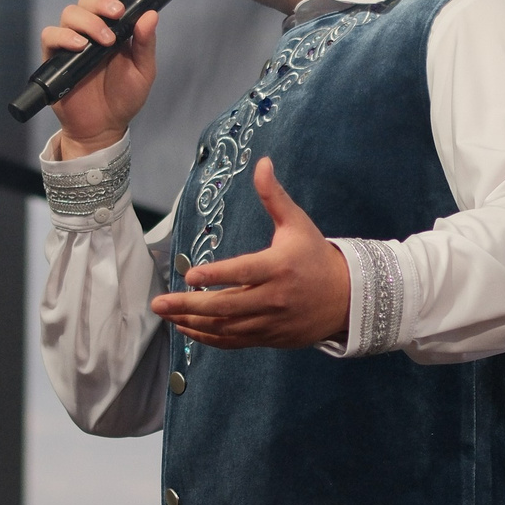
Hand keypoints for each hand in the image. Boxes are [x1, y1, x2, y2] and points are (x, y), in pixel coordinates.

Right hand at [43, 0, 159, 157]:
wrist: (104, 127)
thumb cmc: (124, 98)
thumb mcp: (143, 71)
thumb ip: (145, 44)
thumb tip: (150, 15)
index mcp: (114, 29)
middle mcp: (91, 31)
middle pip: (87, 1)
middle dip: (102, 2)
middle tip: (117, 14)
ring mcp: (71, 43)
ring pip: (69, 14)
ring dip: (88, 21)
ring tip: (103, 41)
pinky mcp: (55, 58)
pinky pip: (50, 36)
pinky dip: (64, 37)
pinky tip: (80, 46)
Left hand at [149, 160, 350, 350]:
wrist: (346, 298)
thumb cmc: (315, 256)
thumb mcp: (297, 223)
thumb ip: (274, 196)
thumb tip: (262, 163)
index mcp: (279, 267)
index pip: (243, 273)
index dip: (215, 276)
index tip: (189, 275)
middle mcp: (274, 297)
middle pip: (226, 306)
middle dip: (189, 305)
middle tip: (158, 302)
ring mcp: (271, 321)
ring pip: (226, 327)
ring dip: (193, 322)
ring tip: (166, 314)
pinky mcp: (269, 337)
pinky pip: (234, 341)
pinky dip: (208, 338)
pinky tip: (187, 329)